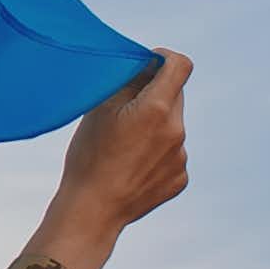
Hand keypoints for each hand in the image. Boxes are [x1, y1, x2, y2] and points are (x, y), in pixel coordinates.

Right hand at [23, 51, 190, 268]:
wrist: (92, 210)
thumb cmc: (88, 157)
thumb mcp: (98, 110)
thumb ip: (126, 82)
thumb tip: (144, 66)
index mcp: (156, 108)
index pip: (180, 65)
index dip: (165, 58)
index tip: (150, 64)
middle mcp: (177, 130)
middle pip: (175, 96)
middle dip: (154, 95)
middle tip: (125, 110)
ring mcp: (181, 157)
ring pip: (173, 127)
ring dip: (155, 127)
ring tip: (123, 148)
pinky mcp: (180, 179)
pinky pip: (173, 155)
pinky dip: (156, 155)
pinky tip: (131, 168)